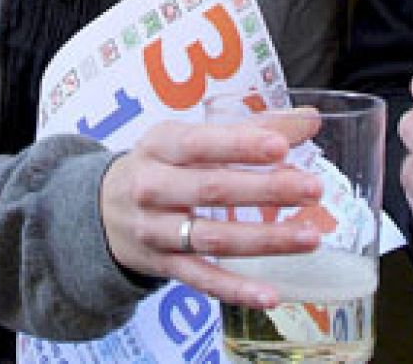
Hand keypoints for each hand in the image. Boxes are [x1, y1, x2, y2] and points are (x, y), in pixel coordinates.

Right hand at [99, 117, 323, 307]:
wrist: (99, 210)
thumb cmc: (162, 165)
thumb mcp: (190, 138)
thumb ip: (250, 128)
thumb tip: (310, 118)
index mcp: (161, 145)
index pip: (201, 143)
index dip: (241, 145)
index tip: (281, 146)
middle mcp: (153, 187)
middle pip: (213, 190)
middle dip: (266, 190)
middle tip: (313, 189)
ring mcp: (156, 231)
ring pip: (213, 238)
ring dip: (265, 240)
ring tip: (310, 237)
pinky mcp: (163, 266)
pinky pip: (203, 280)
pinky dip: (237, 289)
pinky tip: (271, 294)